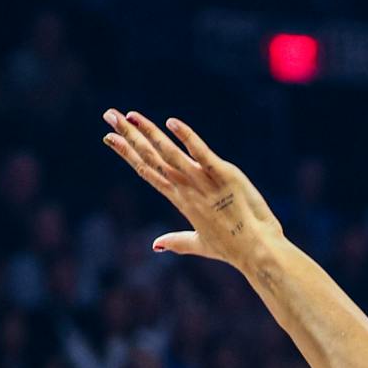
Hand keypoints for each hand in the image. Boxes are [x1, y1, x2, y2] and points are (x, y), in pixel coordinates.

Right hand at [102, 109, 285, 269]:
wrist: (258, 252)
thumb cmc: (234, 248)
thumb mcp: (201, 244)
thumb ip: (177, 240)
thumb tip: (156, 245)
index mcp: (181, 200)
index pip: (148, 171)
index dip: (127, 153)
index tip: (109, 137)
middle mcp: (186, 190)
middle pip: (151, 158)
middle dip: (129, 136)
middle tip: (109, 114)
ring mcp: (203, 182)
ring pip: (169, 153)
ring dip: (148, 132)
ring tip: (129, 115)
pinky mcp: (224, 175)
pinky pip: (202, 154)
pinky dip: (188, 138)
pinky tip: (172, 122)